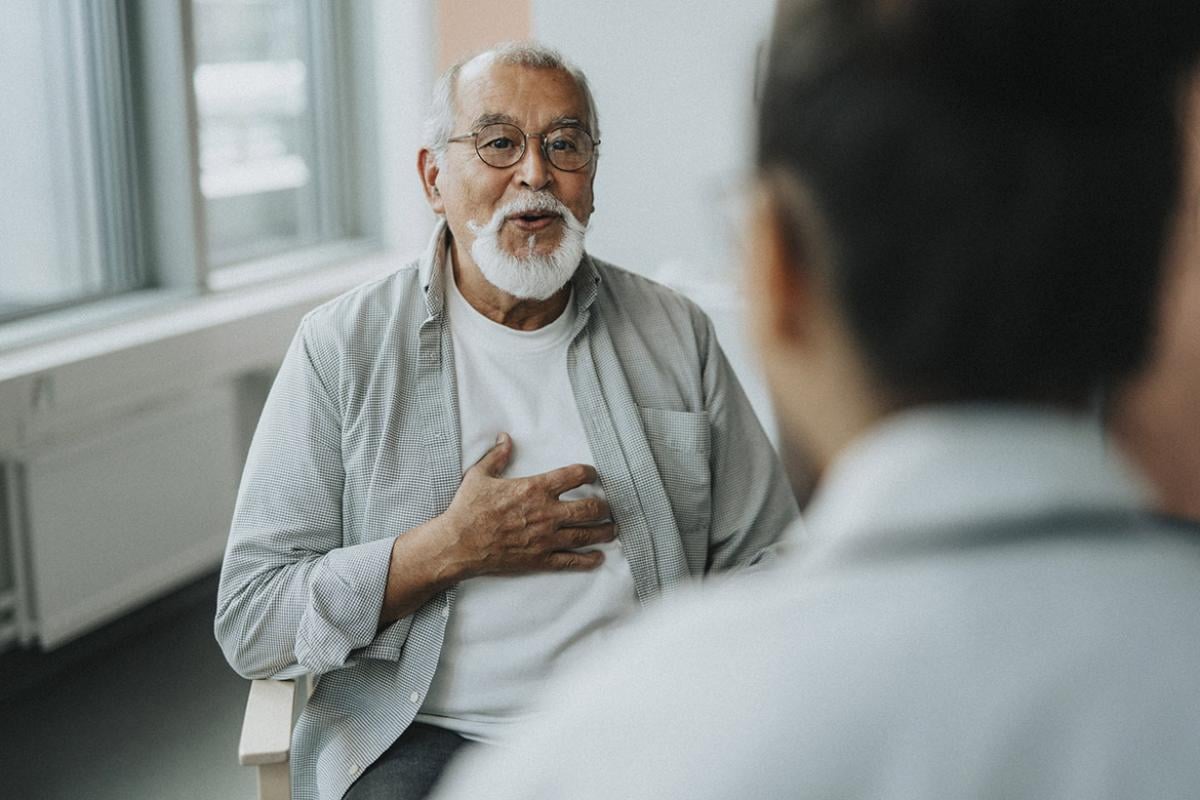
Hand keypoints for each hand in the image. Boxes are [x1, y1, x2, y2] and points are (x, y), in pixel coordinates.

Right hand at [379, 433, 614, 625]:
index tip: (593, 475)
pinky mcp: (541, 559)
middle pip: (590, 508)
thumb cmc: (467, 509)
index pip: (574, 476)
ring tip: (612, 529)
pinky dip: (589, 559)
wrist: (458, 544)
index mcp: (535, 489)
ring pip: (587, 534)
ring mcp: (546, 538)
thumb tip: (504, 438)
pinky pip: (572, 560)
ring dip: (604, 531)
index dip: (589, 473)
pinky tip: (598, 557)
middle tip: (607, 506)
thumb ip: (497, 456)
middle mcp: (547, 513)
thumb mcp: (479, 476)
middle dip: (603, 507)